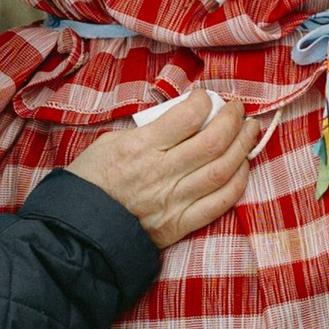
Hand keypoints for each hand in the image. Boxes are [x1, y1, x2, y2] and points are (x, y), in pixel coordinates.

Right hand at [69, 86, 255, 246]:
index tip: (206, 97)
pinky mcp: (180, 225)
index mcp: (141, 148)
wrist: (78, 231)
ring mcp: (174, 201)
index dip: (204, 101)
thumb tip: (177, 120)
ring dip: (243, 147)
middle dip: (233, 119)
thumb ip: (146, 132)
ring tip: (250, 131)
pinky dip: (238, 182)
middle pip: (213, 141)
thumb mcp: (109, 144)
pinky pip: (220, 203)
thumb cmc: (90, 183)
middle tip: (239, 109)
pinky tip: (242, 167)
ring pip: (222, 170)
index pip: (187, 117)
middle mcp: (162, 173)